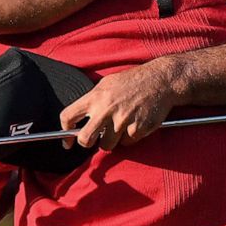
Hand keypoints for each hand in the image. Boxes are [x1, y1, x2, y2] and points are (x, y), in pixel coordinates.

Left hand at [59, 59, 180, 150]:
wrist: (160, 80)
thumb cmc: (133, 80)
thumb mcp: (107, 83)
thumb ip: (93, 99)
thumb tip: (81, 117)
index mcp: (95, 97)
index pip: (68, 116)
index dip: (64, 132)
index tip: (68, 141)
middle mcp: (106, 110)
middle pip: (85, 139)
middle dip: (87, 143)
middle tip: (95, 139)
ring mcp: (122, 121)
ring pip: (107, 145)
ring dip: (112, 140)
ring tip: (121, 126)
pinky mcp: (137, 129)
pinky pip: (127, 143)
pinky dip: (130, 137)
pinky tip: (136, 123)